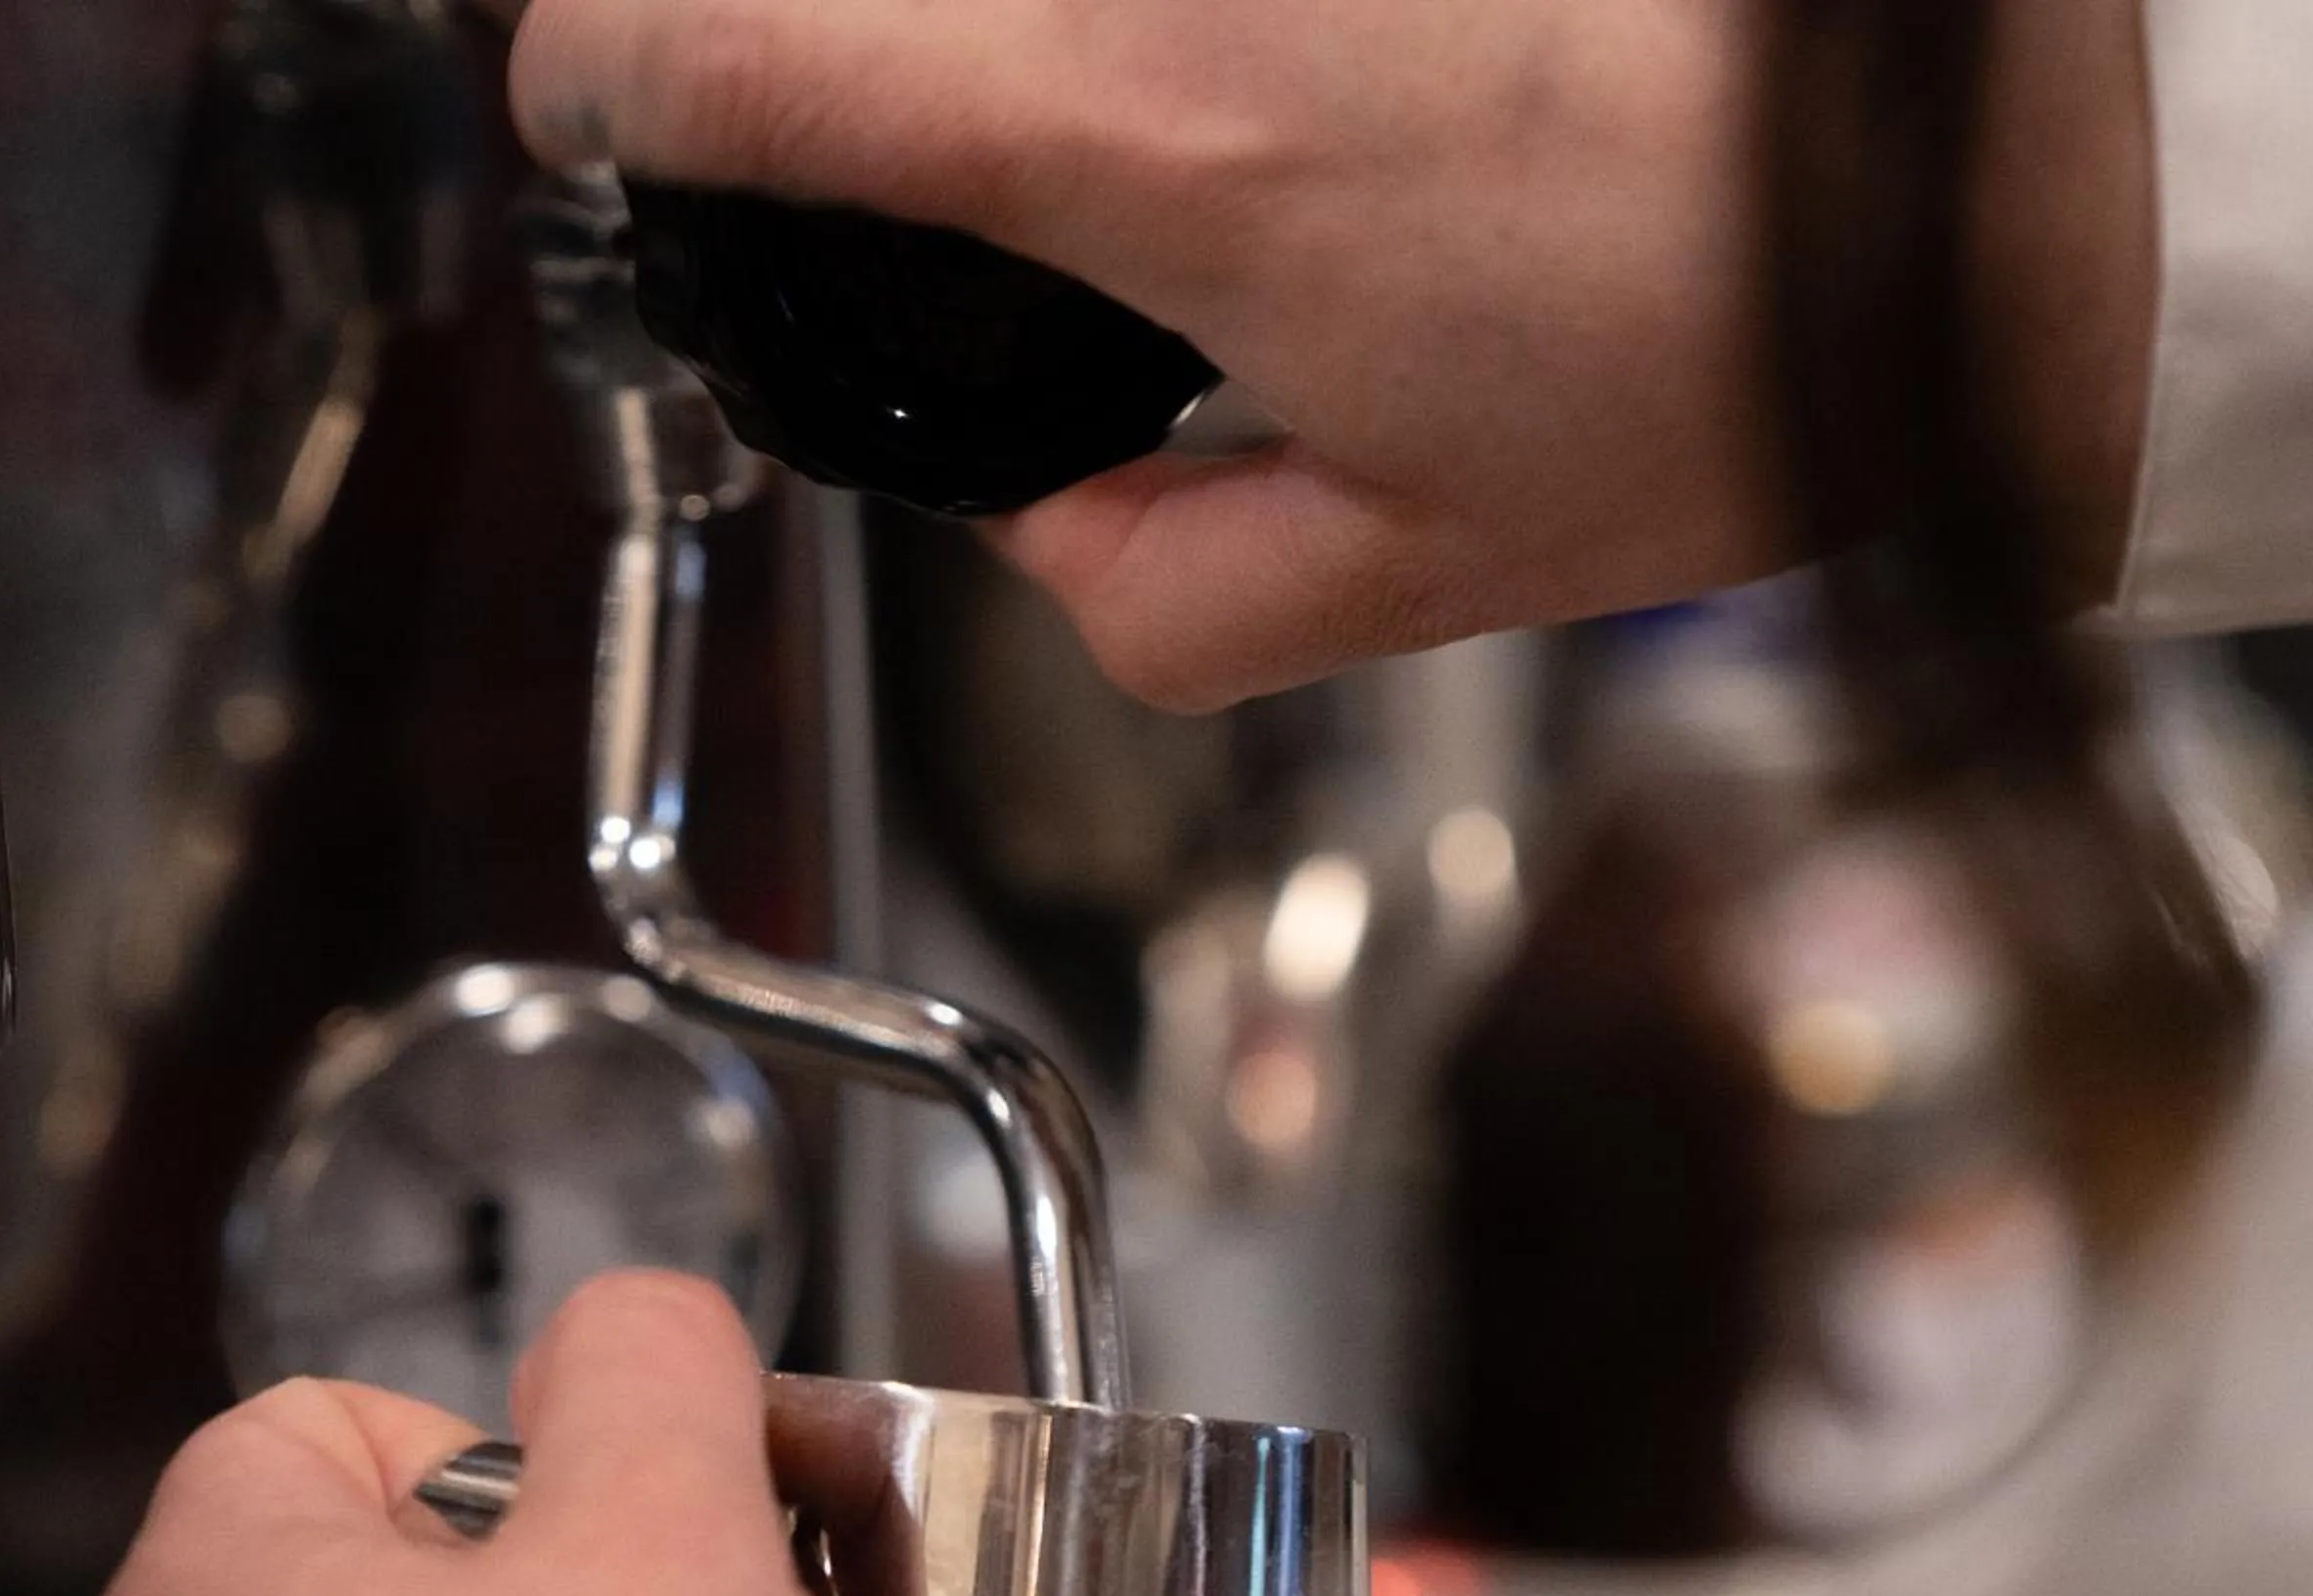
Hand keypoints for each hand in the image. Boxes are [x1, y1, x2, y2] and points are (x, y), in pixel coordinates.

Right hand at [500, 0, 2153, 709]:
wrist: (1954, 196)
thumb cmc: (1709, 370)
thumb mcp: (1398, 578)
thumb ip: (1146, 598)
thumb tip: (1038, 536)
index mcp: (1151, 152)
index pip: (753, 54)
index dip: (607, 79)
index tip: (583, 117)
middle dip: (737, 36)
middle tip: (734, 118)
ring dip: (913, 44)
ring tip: (918, 133)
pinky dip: (1055, 42)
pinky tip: (1086, 103)